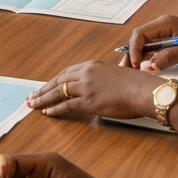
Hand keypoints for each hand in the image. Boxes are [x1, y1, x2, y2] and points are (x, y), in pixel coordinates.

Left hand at [26, 59, 162, 121]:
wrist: (145, 91)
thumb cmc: (137, 84)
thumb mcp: (117, 74)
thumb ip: (104, 78)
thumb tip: (102, 84)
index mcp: (92, 65)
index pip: (66, 73)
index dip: (54, 81)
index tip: (45, 86)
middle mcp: (86, 73)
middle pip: (58, 81)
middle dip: (43, 89)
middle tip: (32, 96)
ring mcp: (86, 87)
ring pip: (58, 92)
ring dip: (43, 99)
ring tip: (33, 104)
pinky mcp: (89, 101)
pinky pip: (67, 105)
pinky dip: (55, 109)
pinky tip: (47, 112)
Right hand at [121, 13, 177, 70]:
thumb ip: (167, 58)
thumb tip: (149, 67)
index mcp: (166, 23)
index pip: (140, 34)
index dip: (134, 49)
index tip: (135, 64)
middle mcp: (163, 25)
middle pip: (140, 38)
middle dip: (132, 54)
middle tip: (127, 70)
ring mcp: (166, 33)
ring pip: (146, 44)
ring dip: (139, 56)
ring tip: (133, 71)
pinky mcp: (170, 40)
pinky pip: (155, 48)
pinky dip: (149, 57)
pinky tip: (146, 68)